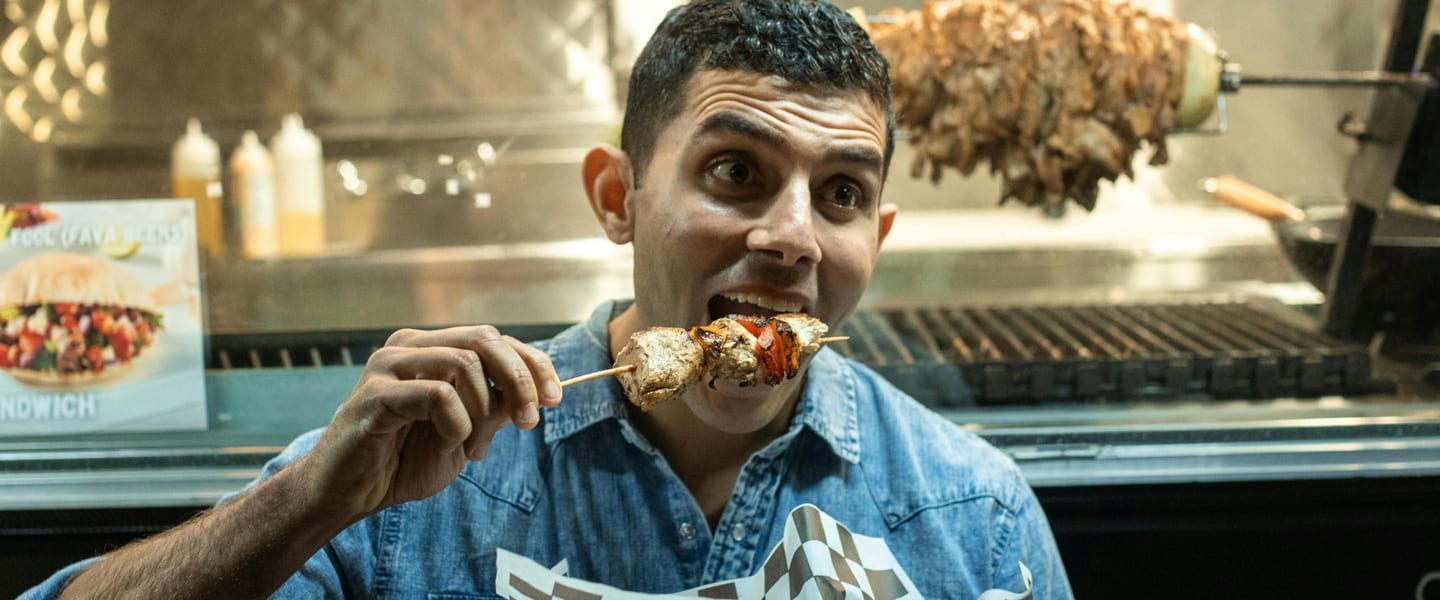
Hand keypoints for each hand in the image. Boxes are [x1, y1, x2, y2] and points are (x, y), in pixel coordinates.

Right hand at [300, 326, 561, 520]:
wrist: (347, 494)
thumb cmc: (401, 462)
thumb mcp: (464, 435)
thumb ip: (493, 409)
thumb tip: (535, 392)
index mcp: (432, 349)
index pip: (495, 339)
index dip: (533, 364)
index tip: (554, 399)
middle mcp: (410, 346)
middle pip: (486, 338)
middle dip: (519, 379)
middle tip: (528, 422)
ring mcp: (388, 364)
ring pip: (465, 363)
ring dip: (483, 410)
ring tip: (473, 446)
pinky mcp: (374, 392)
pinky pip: (438, 395)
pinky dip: (456, 423)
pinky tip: (451, 443)